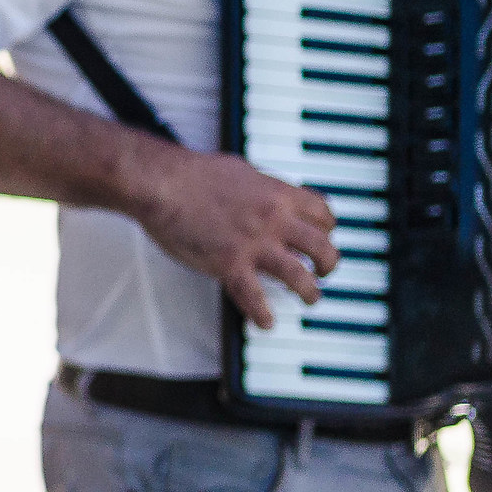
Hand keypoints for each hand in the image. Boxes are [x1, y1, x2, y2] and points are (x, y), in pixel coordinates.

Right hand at [124, 143, 339, 328]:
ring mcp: (253, 244)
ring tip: (309, 298)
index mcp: (278, 194)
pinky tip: (266, 322)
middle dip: (329, 264)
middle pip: (322, 247)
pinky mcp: (229, 264)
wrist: (162, 183)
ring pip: (299, 276)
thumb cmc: (192, 173)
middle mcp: (274, 220)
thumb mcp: (240, 170)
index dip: (326, 228)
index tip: (321, 236)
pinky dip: (263, 314)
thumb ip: (260, 186)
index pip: (322, 214)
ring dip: (309, 292)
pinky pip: (254, 297)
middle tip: (324, 271)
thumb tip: (266, 192)